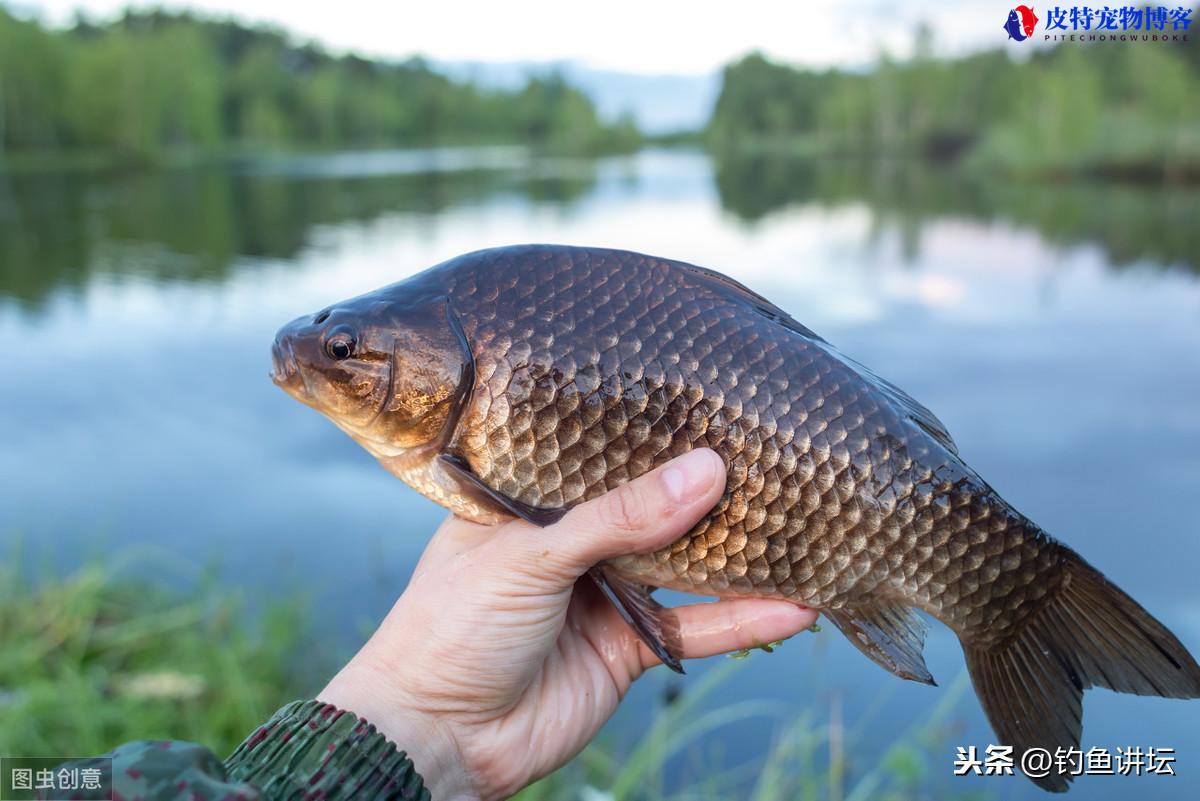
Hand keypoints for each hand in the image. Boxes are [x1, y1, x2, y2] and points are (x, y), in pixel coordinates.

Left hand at [318, 449, 817, 799]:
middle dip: (706, 489)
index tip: (713, 403)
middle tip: (775, 457)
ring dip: (738, 554)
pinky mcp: (628, 648)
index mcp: (529, 501)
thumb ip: (619, 517)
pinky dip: (742, 619)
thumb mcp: (530, 554)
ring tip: (803, 525)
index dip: (650, 433)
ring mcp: (603, 594)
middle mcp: (570, 542)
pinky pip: (695, 628)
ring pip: (684, 565)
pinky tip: (793, 605)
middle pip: (651, 506)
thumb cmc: (452, 628)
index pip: (597, 454)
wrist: (437, 740)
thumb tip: (707, 470)